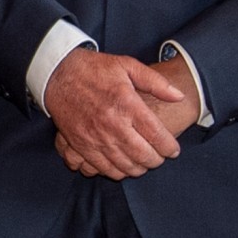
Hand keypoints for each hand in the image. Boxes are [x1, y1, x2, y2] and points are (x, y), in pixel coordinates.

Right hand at [46, 50, 190, 180]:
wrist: (58, 74)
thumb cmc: (95, 69)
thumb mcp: (128, 66)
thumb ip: (156, 82)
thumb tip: (179, 97)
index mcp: (127, 104)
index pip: (156, 135)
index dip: (169, 147)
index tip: (174, 150)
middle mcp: (112, 124)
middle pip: (143, 155)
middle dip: (156, 161)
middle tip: (160, 158)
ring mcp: (95, 137)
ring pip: (125, 165)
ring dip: (139, 168)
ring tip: (144, 163)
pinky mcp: (81, 145)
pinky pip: (103, 168)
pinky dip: (118, 172)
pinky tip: (124, 166)